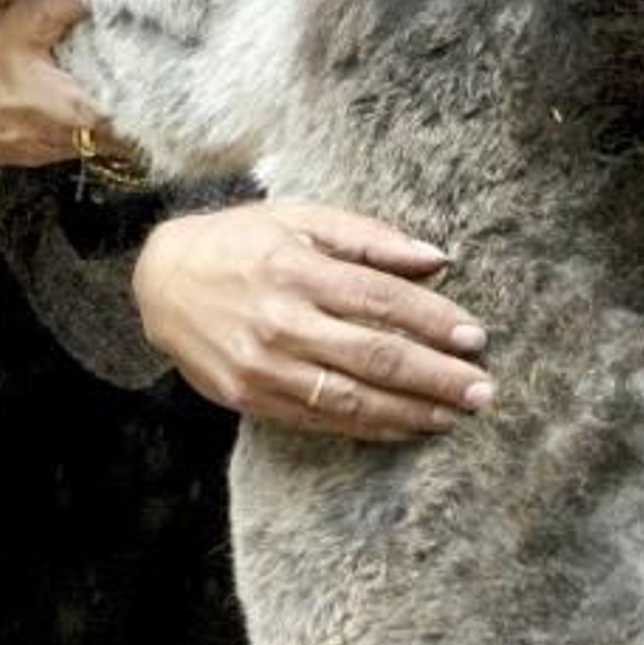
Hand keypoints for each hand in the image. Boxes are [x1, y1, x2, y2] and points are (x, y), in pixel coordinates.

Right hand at [132, 203, 492, 442]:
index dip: (434, 320)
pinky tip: (405, 426)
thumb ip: (369, 237)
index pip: (381, 299)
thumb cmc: (240, 240)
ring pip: (352, 398)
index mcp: (296, 268)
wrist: (161, 281)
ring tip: (454, 415)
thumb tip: (437, 258)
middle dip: (436, 375)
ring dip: (411, 411)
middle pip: (375, 355)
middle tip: (482, 388)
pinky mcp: (251, 398)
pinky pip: (321, 421)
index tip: (476, 336)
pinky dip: (369, 427)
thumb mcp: (300, 216)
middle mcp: (281, 320)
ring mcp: (264, 366)